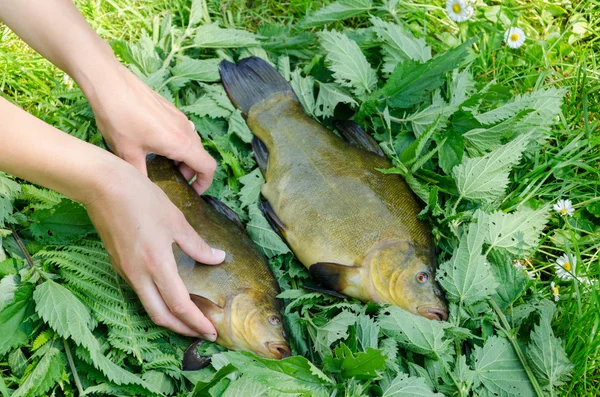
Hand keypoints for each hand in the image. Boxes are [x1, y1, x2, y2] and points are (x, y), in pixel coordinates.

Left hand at [85, 64, 215, 193]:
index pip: (208, 167)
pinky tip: (155, 146)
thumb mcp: (127, 153)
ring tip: (163, 164)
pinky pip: (182, 132)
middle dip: (191, 171)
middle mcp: (186, 129)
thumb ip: (141, 175)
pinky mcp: (171, 110)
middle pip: (200, 156)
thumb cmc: (119, 118)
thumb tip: (144, 191)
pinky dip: (177, 144)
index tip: (193, 191)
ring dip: (183, 157)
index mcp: (180, 143)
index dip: (205, 183)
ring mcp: (179, 117)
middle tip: (172, 180)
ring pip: (191, 143)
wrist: (109, 83)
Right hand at [85, 162, 225, 338]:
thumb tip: (217, 258)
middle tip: (202, 332)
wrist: (102, 186)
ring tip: (189, 318)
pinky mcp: (119, 264)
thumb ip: (197, 245)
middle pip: (161, 316)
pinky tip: (169, 295)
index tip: (211, 331)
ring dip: (169, 317)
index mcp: (156, 265)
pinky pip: (140, 291)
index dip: (196, 322)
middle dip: (183, 329)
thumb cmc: (141, 199)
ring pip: (148, 306)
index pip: (179, 305)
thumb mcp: (176, 220)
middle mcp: (138, 275)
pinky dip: (157, 302)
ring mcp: (125, 271)